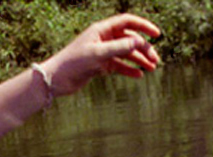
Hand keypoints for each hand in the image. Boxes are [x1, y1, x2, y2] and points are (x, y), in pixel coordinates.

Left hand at [42, 14, 161, 96]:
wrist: (56, 80)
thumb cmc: (74, 63)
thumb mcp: (98, 54)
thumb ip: (119, 47)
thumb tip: (139, 41)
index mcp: (102, 30)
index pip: (127, 22)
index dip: (143, 26)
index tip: (156, 34)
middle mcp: (103, 39)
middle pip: (129, 39)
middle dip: (143, 49)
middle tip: (155, 60)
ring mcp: (102, 52)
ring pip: (125, 53)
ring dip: (139, 60)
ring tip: (151, 69)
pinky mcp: (100, 66)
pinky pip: (118, 65)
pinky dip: (128, 70)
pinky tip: (138, 75)